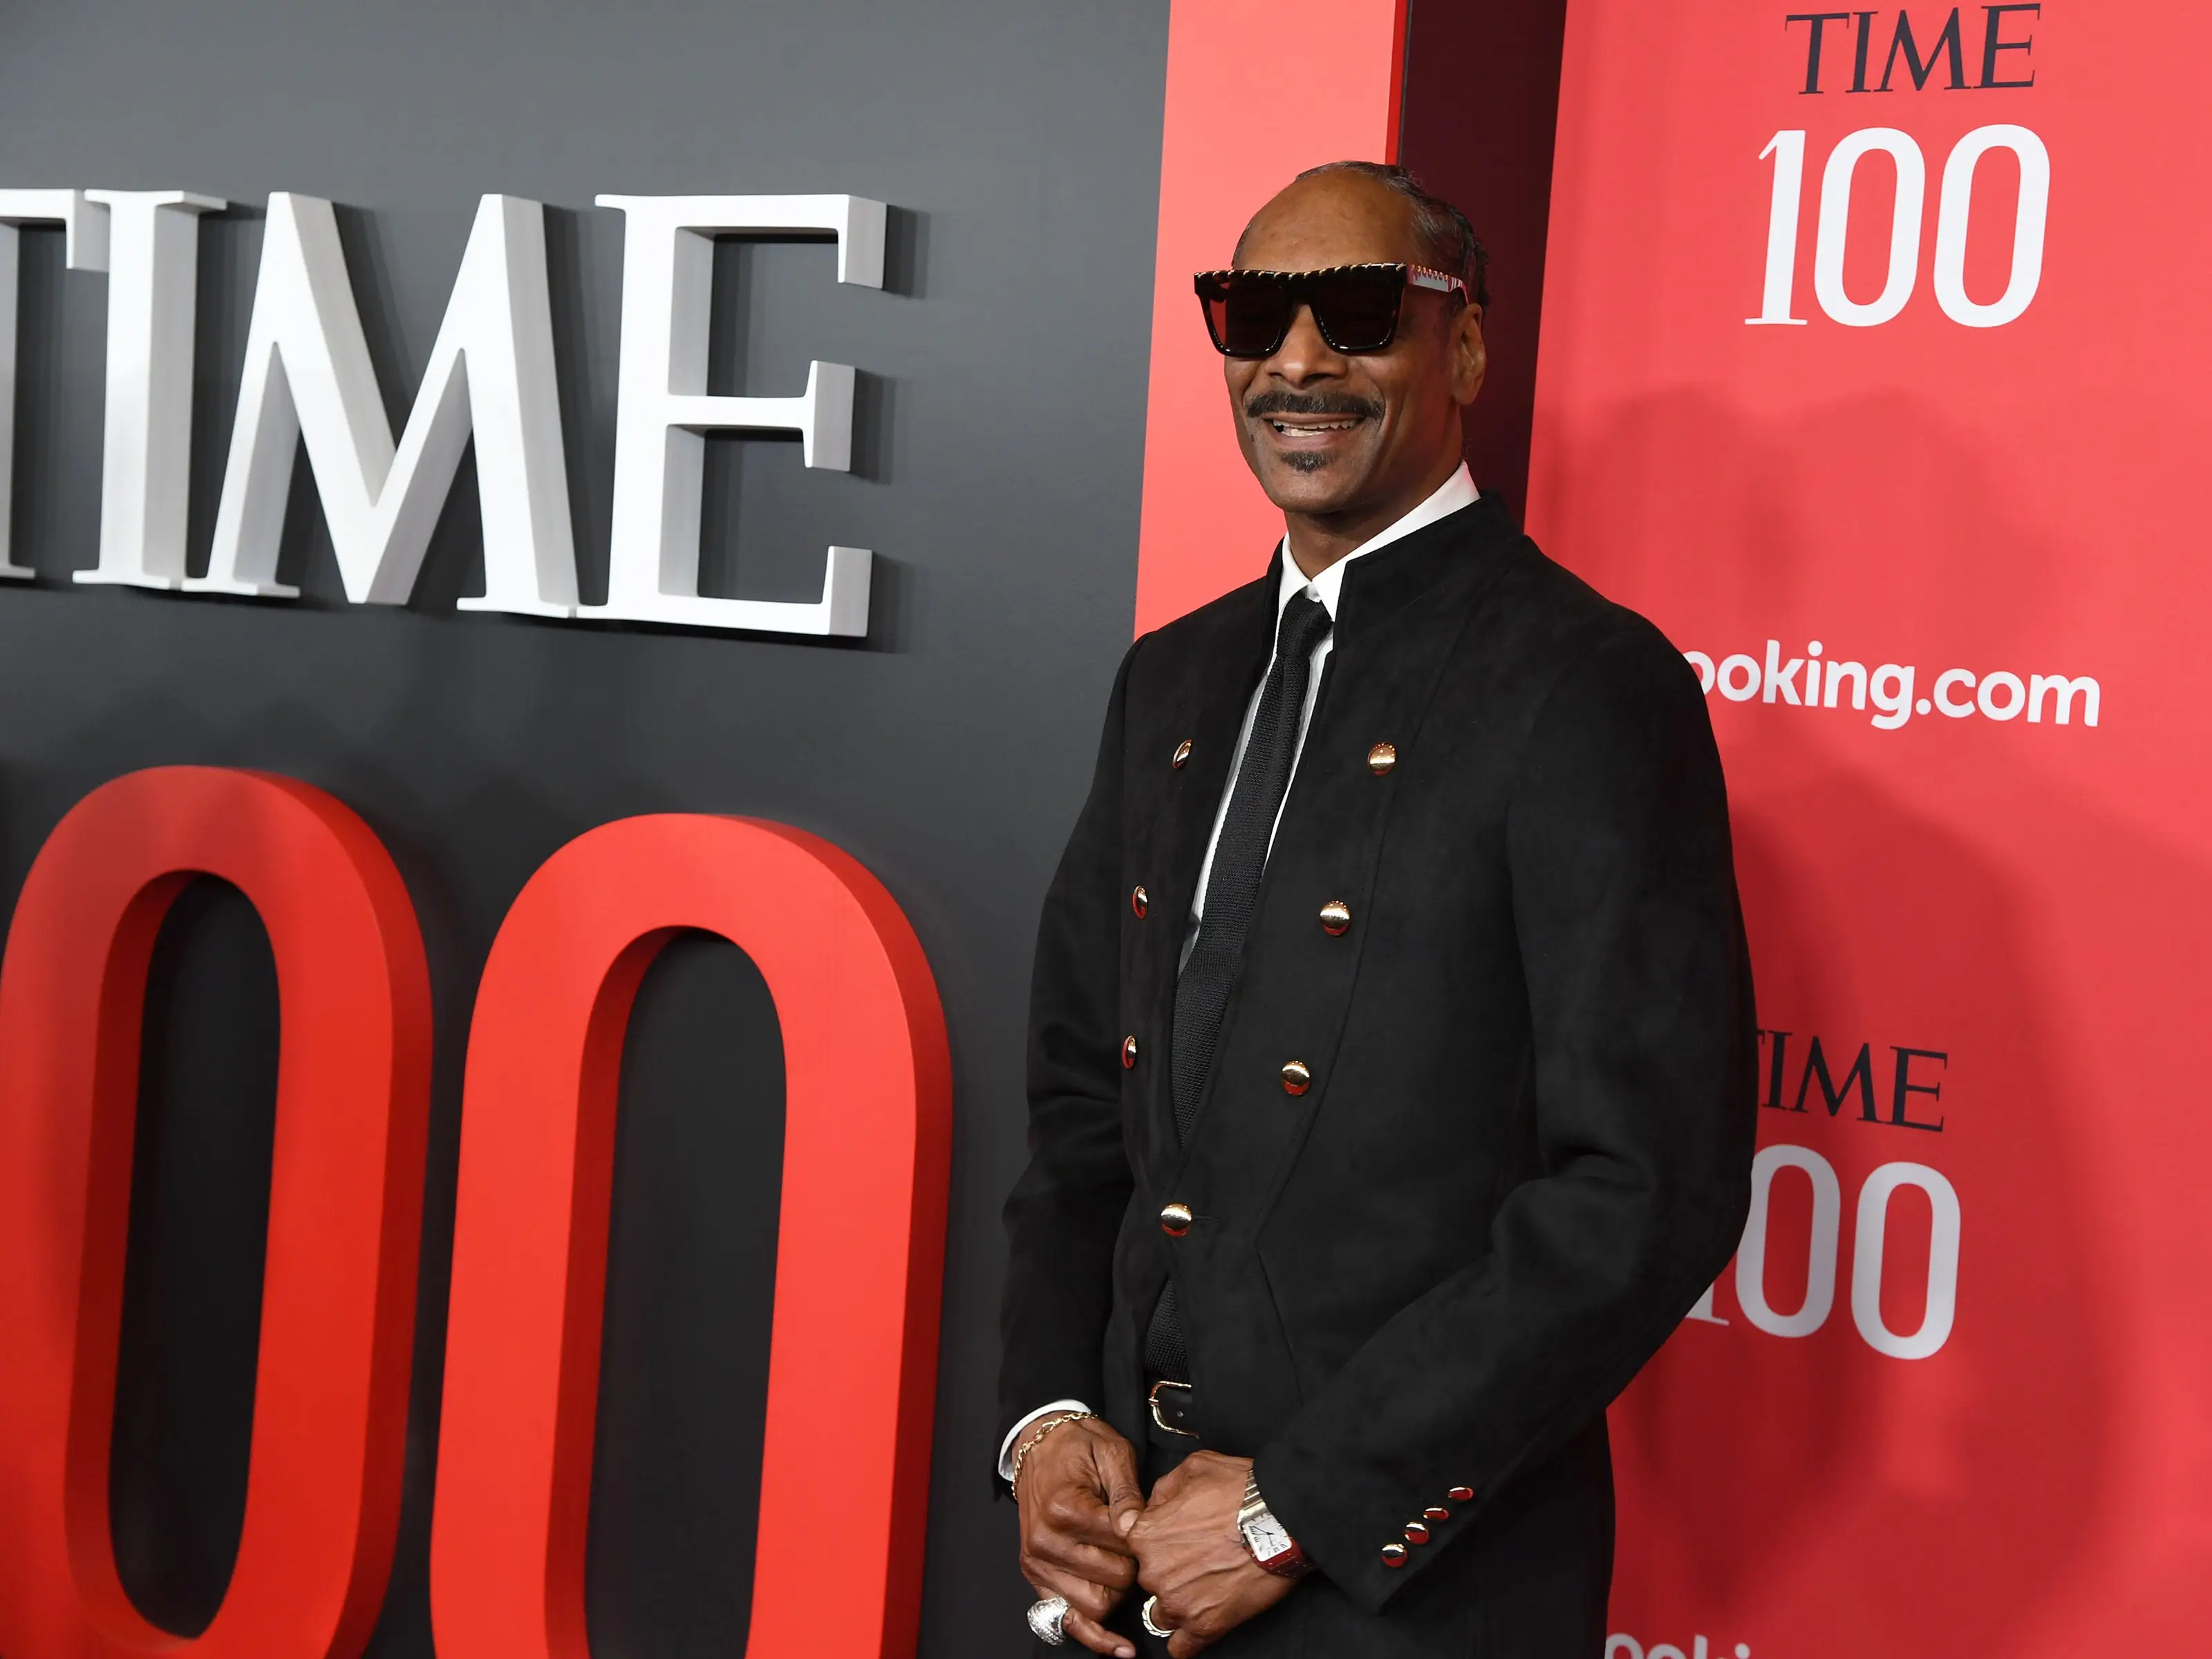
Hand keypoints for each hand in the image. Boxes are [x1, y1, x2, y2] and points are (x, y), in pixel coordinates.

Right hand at [1017, 1416, 1145, 1656]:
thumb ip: (1128, 1492)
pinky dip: (1093, 1635)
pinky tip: (1119, 1646)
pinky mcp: (1036, 1578)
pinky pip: (1066, 1620)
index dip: (1145, 1539)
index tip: (1150, 1526)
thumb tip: (1137, 1527)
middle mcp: (1045, 1541)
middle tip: (1140, 1545)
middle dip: (1136, 1567)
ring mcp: (1037, 1563)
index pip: (1121, 1545)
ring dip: (1118, 1593)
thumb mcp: (1111, 1452)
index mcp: (1064, 1508)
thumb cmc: (1078, 1446)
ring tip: (1123, 1567)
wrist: (1039, 1445)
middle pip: (1113, 1580)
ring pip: (1094, 1605)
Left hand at [1127, 1452, 1297, 1656]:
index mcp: (1144, 1534)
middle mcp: (1153, 1572)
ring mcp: (1177, 1603)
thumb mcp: (1193, 1467)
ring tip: (1205, 1587)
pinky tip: (1201, 1621)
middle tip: (1199, 1558)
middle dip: (1168, 1571)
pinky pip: (1181, 1647)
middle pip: (1149, 1579)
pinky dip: (1188, 1639)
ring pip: (1162, 1613)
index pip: (1134, 1547)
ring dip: (1178, 1603)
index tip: (1173, 1540)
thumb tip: (1154, 1506)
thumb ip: (1162, 1489)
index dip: (1155, 1541)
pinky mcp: (1205, 1626)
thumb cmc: (1240, 1490)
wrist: (1281, 1519)